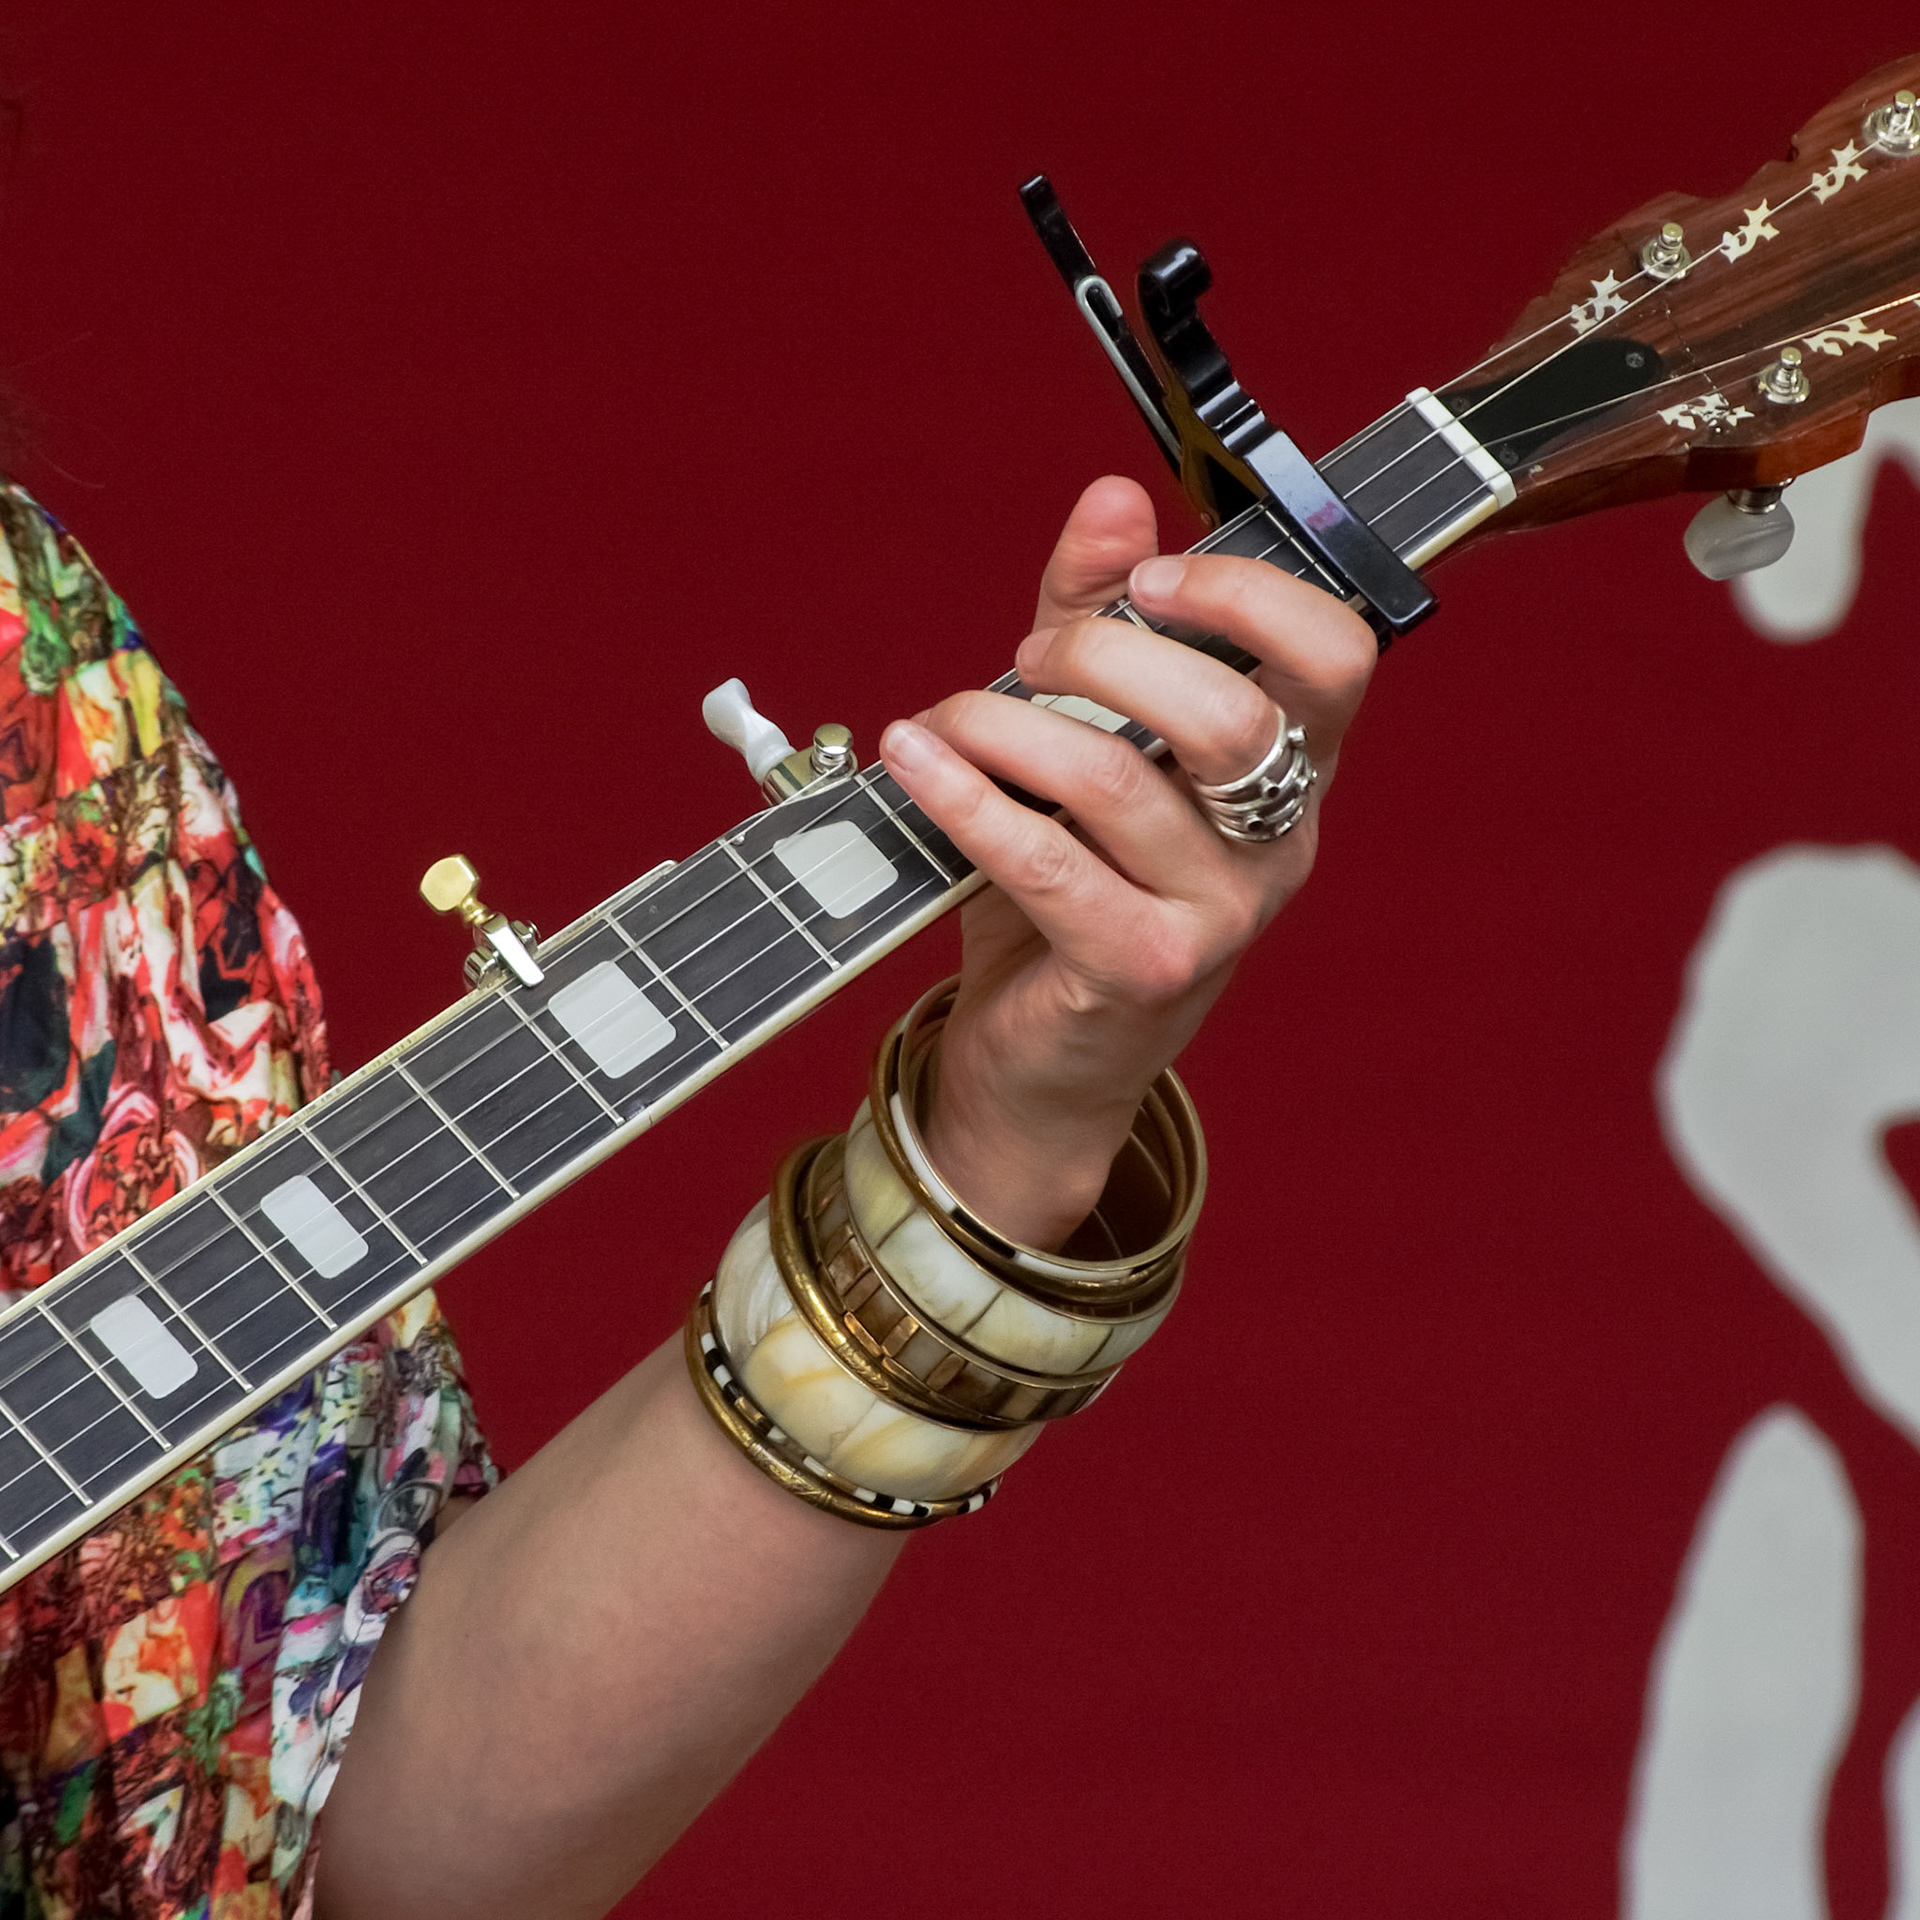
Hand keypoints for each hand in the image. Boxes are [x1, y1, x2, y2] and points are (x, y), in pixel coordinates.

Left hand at [876, 476, 1376, 1248]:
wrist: (1047, 1058)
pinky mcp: (1137, 971)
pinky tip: (912, 762)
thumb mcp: (1086, 740)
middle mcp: (1275, 844)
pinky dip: (965, 798)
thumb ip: (1098, 621)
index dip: (1249, 594)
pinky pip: (1047, 864)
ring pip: (1118, 783)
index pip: (1337, 657)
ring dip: (1006, 728)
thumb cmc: (1072, 885)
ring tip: (945, 722)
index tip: (1149, 580)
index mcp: (1287, 774)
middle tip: (1026, 663)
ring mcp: (1216, 919)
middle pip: (1226, 713)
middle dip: (1101, 656)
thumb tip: (1112, 501)